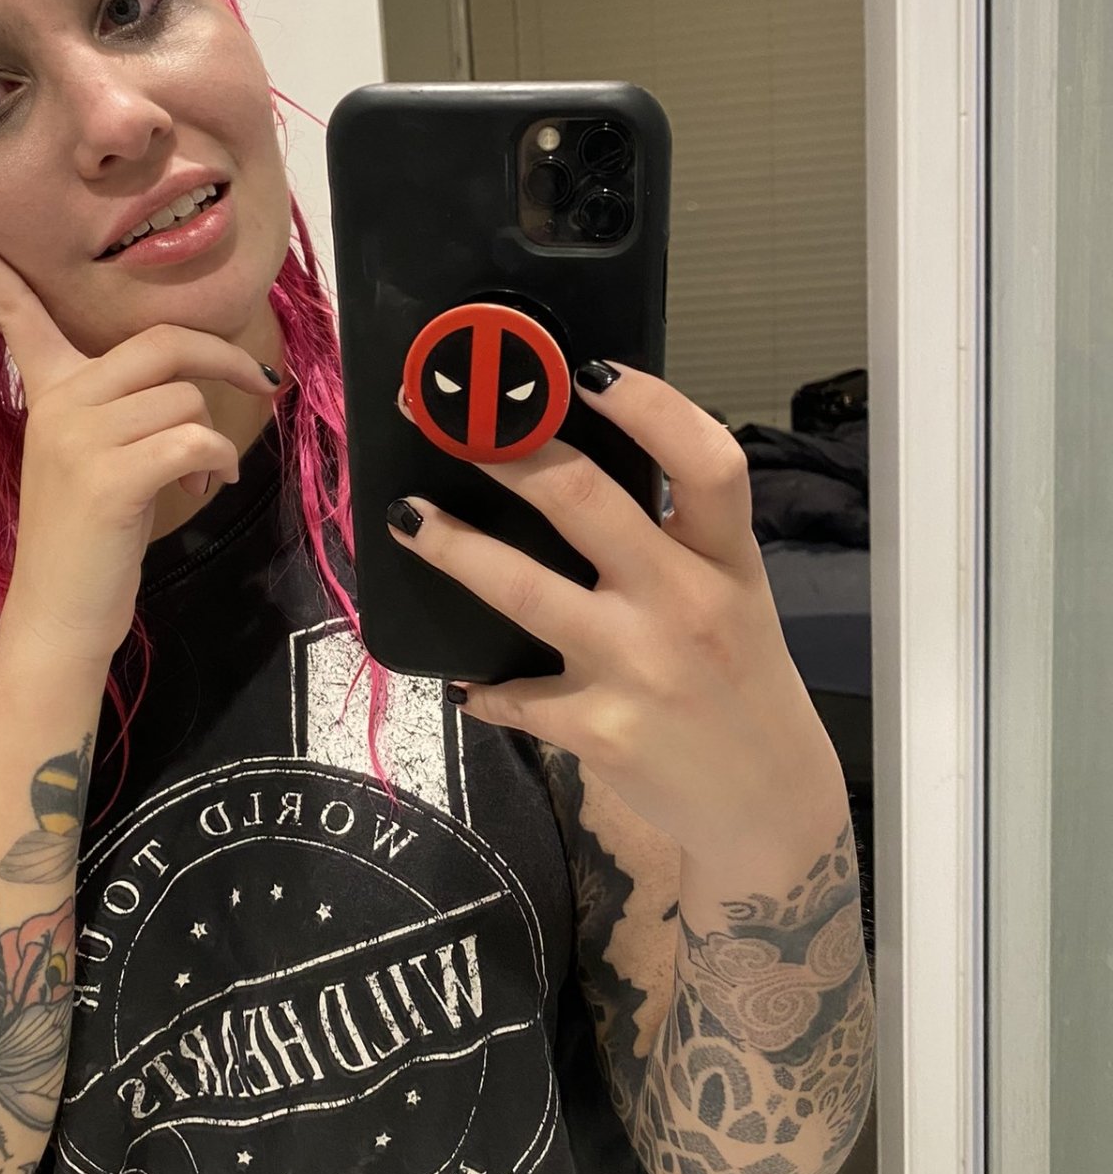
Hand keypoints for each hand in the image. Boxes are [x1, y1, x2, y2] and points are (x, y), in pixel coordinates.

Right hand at [0, 208, 279, 665]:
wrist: (59, 617)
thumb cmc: (88, 541)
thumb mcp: (90, 459)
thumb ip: (118, 408)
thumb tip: (190, 378)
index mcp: (46, 392)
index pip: (14, 310)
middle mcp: (58, 403)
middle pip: (161, 343)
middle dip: (224, 355)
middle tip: (262, 379)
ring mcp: (80, 437)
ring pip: (187, 399)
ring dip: (213, 438)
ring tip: (194, 475)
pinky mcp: (110, 475)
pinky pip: (196, 438)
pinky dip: (217, 462)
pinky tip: (202, 487)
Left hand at [385, 362, 843, 856]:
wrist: (768, 805)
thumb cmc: (739, 680)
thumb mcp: (733, 595)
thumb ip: (675, 536)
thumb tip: (570, 465)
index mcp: (727, 558)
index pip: (706, 460)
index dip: (647, 405)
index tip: (582, 368)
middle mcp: (686, 604)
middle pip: (584, 502)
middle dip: (505, 455)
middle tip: (453, 424)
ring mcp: (639, 668)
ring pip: (523, 590)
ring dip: (454, 547)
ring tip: (406, 519)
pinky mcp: (597, 730)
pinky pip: (515, 693)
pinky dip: (481, 685)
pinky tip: (462, 679)